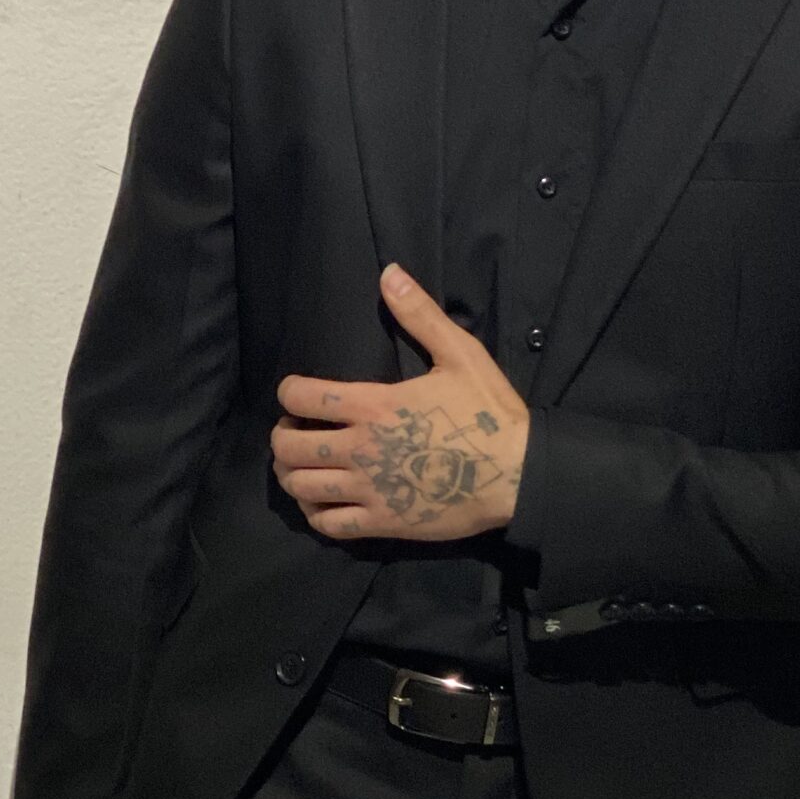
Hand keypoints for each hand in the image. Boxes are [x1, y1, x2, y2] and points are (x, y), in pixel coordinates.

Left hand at [271, 263, 530, 541]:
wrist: (517, 475)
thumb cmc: (489, 413)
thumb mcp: (461, 353)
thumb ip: (420, 315)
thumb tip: (388, 273)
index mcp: (374, 405)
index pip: (302, 397)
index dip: (288, 392)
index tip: (295, 393)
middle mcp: (362, 449)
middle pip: (289, 447)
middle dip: (282, 436)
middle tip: (294, 431)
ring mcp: (370, 489)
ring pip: (301, 487)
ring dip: (291, 475)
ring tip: (301, 466)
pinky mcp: (382, 522)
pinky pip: (328, 524)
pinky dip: (314, 514)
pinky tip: (321, 502)